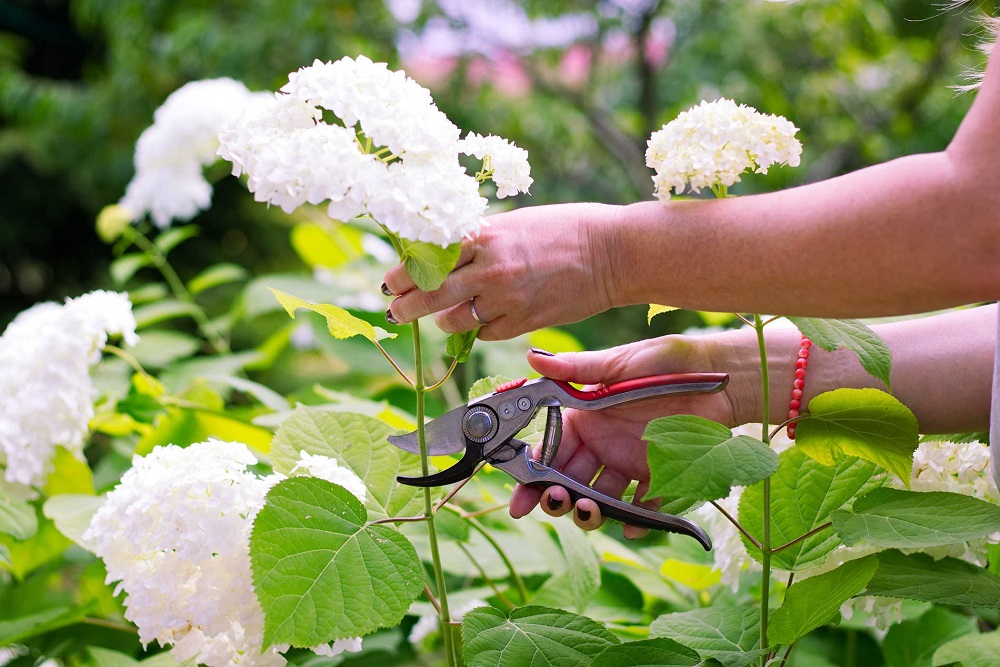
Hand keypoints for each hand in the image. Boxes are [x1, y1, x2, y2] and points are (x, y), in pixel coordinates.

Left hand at [382, 203, 622, 339]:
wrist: (612, 253)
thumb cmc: (565, 229)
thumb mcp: (514, 223)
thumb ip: (480, 240)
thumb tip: (445, 254)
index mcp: (485, 235)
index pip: (428, 257)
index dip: (403, 271)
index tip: (391, 280)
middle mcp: (490, 268)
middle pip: (430, 294)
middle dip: (406, 306)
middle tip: (395, 310)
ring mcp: (506, 298)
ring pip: (453, 321)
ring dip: (444, 320)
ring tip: (444, 315)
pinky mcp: (523, 322)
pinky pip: (485, 333)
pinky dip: (480, 328)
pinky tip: (485, 318)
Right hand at [508, 334, 746, 538]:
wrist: (718, 375)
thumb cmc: (665, 362)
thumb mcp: (617, 364)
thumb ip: (575, 369)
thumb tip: (530, 356)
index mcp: (586, 417)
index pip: (551, 449)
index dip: (532, 473)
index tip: (520, 496)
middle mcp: (603, 443)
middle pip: (570, 479)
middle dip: (557, 497)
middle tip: (556, 503)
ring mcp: (629, 462)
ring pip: (600, 497)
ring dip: (590, 510)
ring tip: (590, 510)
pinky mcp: (660, 476)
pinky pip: (643, 506)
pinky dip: (636, 521)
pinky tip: (631, 526)